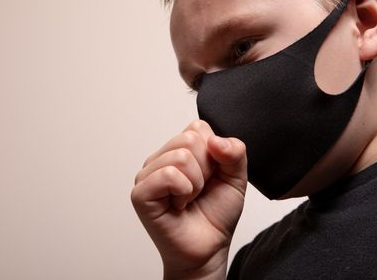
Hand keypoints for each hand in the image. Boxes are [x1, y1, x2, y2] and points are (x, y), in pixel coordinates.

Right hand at [131, 120, 247, 279]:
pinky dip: (183, 191)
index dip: (214, 153)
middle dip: (206, 169)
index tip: (211, 176)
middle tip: (199, 190)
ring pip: (180, 156)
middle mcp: (161, 158)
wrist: (209, 248)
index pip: (198, 127)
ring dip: (195, 184)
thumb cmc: (216, 214)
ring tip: (189, 198)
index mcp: (180, 149)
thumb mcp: (236, 178)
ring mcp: (148, 174)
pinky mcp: (141, 193)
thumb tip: (215, 140)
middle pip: (190, 139)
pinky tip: (179, 205)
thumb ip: (235, 152)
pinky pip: (168, 174)